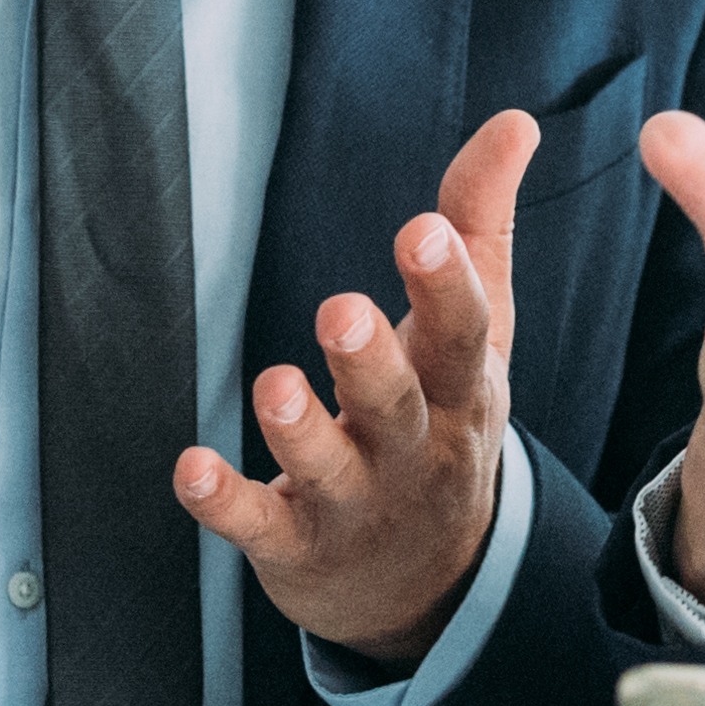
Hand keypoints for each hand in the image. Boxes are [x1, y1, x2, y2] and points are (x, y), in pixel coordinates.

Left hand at [181, 109, 535, 660]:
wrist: (429, 585)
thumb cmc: (442, 422)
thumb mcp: (476, 330)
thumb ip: (481, 223)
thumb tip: (514, 120)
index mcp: (461, 389)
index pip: (465, 334)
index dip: (447, 284)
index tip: (423, 230)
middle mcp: (413, 447)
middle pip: (398, 403)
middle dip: (371, 360)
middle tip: (341, 311)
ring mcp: (355, 501)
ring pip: (328, 466)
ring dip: (298, 428)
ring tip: (275, 383)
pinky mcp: (295, 542)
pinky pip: (259, 522)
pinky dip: (223, 500)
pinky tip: (190, 468)